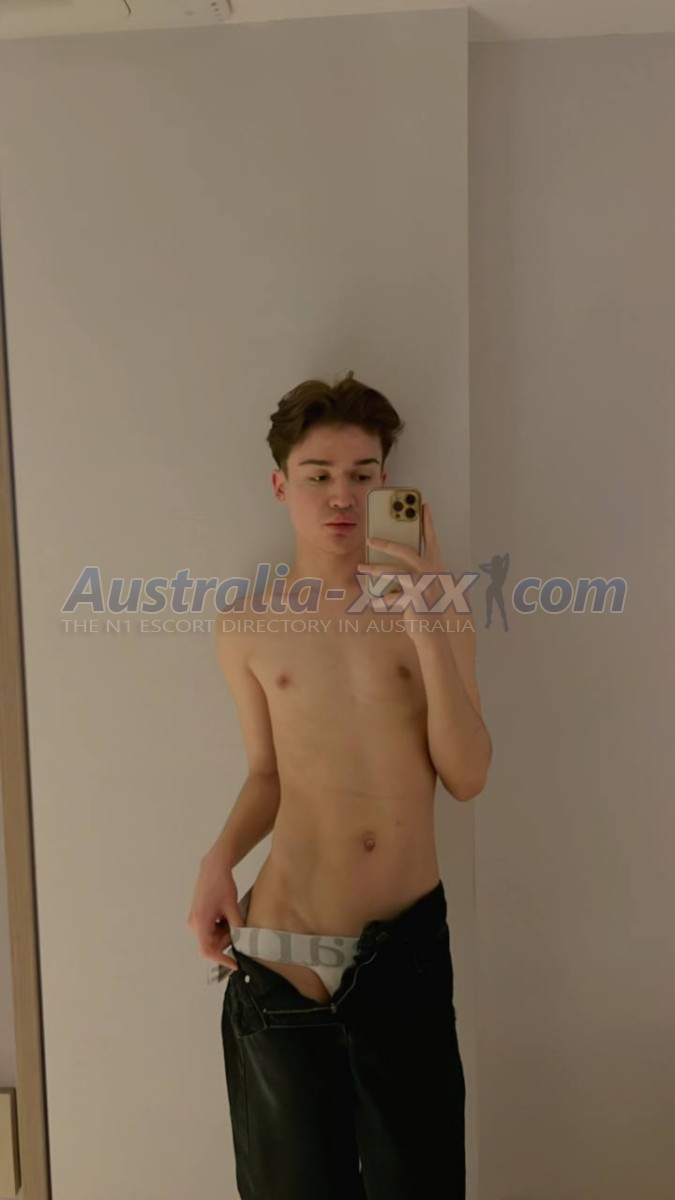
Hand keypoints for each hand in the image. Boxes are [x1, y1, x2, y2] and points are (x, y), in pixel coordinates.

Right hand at [186, 850, 242, 971]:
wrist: (213, 867)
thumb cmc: (221, 884)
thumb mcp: (232, 907)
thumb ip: (237, 927)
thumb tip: (243, 942)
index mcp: (201, 922)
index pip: (208, 951)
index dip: (221, 960)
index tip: (235, 963)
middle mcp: (194, 924)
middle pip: (211, 943)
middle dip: (227, 940)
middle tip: (239, 929)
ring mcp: (194, 920)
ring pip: (212, 937)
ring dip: (224, 932)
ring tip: (233, 917)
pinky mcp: (197, 916)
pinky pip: (210, 929)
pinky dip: (221, 926)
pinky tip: (227, 914)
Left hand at [356, 501, 445, 638]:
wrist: (433, 633)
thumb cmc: (423, 608)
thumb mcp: (419, 586)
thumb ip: (410, 572)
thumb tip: (386, 562)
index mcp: (434, 566)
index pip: (431, 539)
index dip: (428, 522)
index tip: (423, 505)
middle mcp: (432, 572)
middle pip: (406, 551)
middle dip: (386, 543)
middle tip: (369, 538)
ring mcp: (425, 585)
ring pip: (396, 571)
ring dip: (376, 569)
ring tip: (361, 567)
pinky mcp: (416, 598)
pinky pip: (393, 595)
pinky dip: (381, 599)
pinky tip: (372, 602)